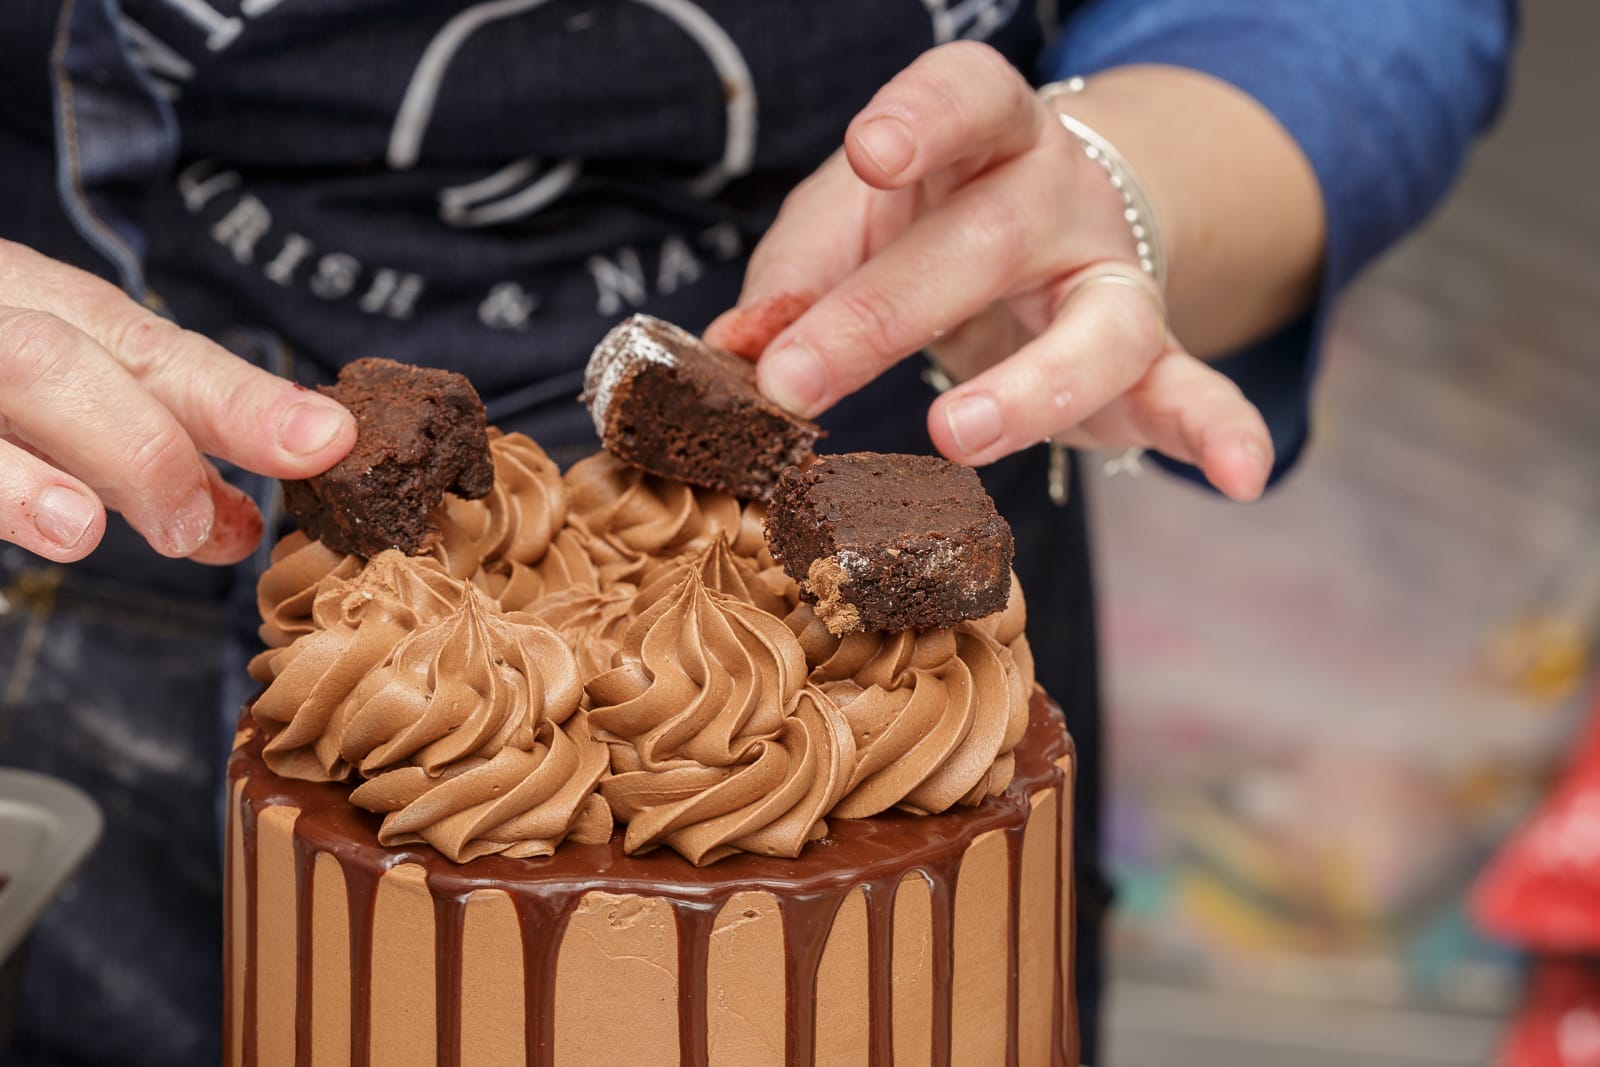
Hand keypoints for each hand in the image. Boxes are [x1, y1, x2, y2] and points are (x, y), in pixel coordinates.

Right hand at [0, 240, 354, 563]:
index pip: (154, 347)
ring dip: (26, 478)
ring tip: (81, 531)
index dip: (242, 400)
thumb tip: (238, 525)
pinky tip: (42, 526)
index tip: (326, 443)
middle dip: (140, 445)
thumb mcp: (68, 379)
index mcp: (40, 300)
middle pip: (59, 362)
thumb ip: (152, 441)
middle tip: (193, 529)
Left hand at [706, 43, 1273, 500]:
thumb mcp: (851, 224)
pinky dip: (1222, 432)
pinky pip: (1197, 391)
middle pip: (991, 238)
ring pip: (1101, 324)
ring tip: (952, 434)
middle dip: (884, 312)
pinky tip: (1243, 476)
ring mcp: (1112, 279)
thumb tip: (739, 344)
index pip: (969, 95)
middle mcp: (1060, 197)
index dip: (925, 117)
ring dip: (1028, 387)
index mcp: (983, 137)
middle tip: (792, 380)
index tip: (871, 155)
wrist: (1041, 242)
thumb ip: (799, 272)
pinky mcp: (1148, 362)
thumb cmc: (924, 225)